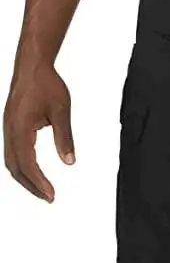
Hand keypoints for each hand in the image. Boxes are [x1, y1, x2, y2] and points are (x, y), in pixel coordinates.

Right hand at [3, 63, 74, 202]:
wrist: (32, 66)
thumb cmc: (46, 84)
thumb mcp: (61, 111)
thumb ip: (64, 137)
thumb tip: (69, 161)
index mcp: (20, 130)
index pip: (28, 165)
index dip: (39, 183)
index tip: (51, 195)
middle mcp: (9, 132)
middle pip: (15, 168)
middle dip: (31, 185)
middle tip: (48, 197)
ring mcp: (7, 129)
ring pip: (10, 161)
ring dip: (25, 177)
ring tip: (41, 188)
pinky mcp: (10, 125)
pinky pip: (11, 151)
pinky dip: (21, 165)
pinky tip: (32, 168)